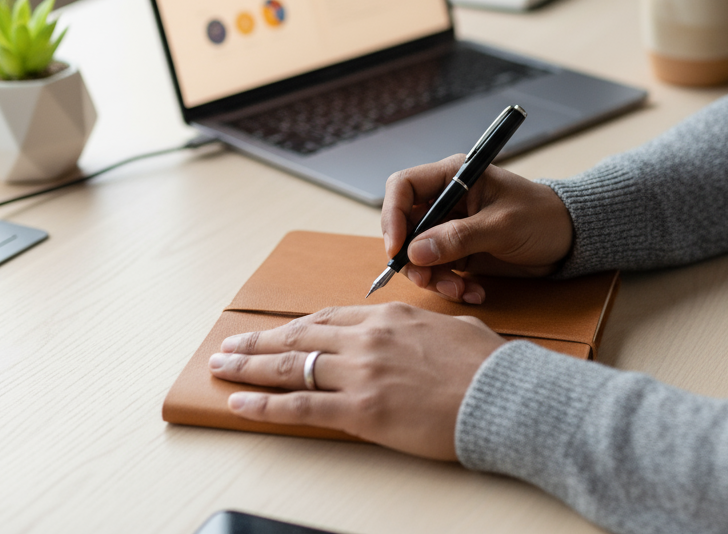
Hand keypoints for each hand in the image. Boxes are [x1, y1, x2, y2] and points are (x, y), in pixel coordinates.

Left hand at [209, 303, 505, 460]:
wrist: (504, 396)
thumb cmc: (489, 367)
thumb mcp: (454, 330)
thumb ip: (425, 331)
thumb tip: (418, 338)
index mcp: (390, 317)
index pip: (327, 318)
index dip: (294, 328)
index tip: (274, 333)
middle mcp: (368, 339)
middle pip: (298, 336)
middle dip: (258, 343)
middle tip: (230, 346)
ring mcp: (361, 373)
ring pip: (290, 366)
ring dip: (249, 368)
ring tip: (222, 368)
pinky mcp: (361, 409)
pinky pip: (299, 406)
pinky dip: (264, 405)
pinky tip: (240, 403)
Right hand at [382, 156, 573, 303]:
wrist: (569, 239)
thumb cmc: (542, 217)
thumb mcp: (502, 226)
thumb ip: (459, 237)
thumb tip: (415, 251)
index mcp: (454, 176)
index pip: (403, 186)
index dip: (392, 216)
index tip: (397, 249)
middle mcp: (447, 199)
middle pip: (405, 226)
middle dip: (412, 257)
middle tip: (427, 279)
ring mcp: (451, 227)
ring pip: (418, 254)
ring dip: (434, 277)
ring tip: (461, 290)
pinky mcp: (459, 251)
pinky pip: (438, 270)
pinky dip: (450, 284)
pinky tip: (473, 292)